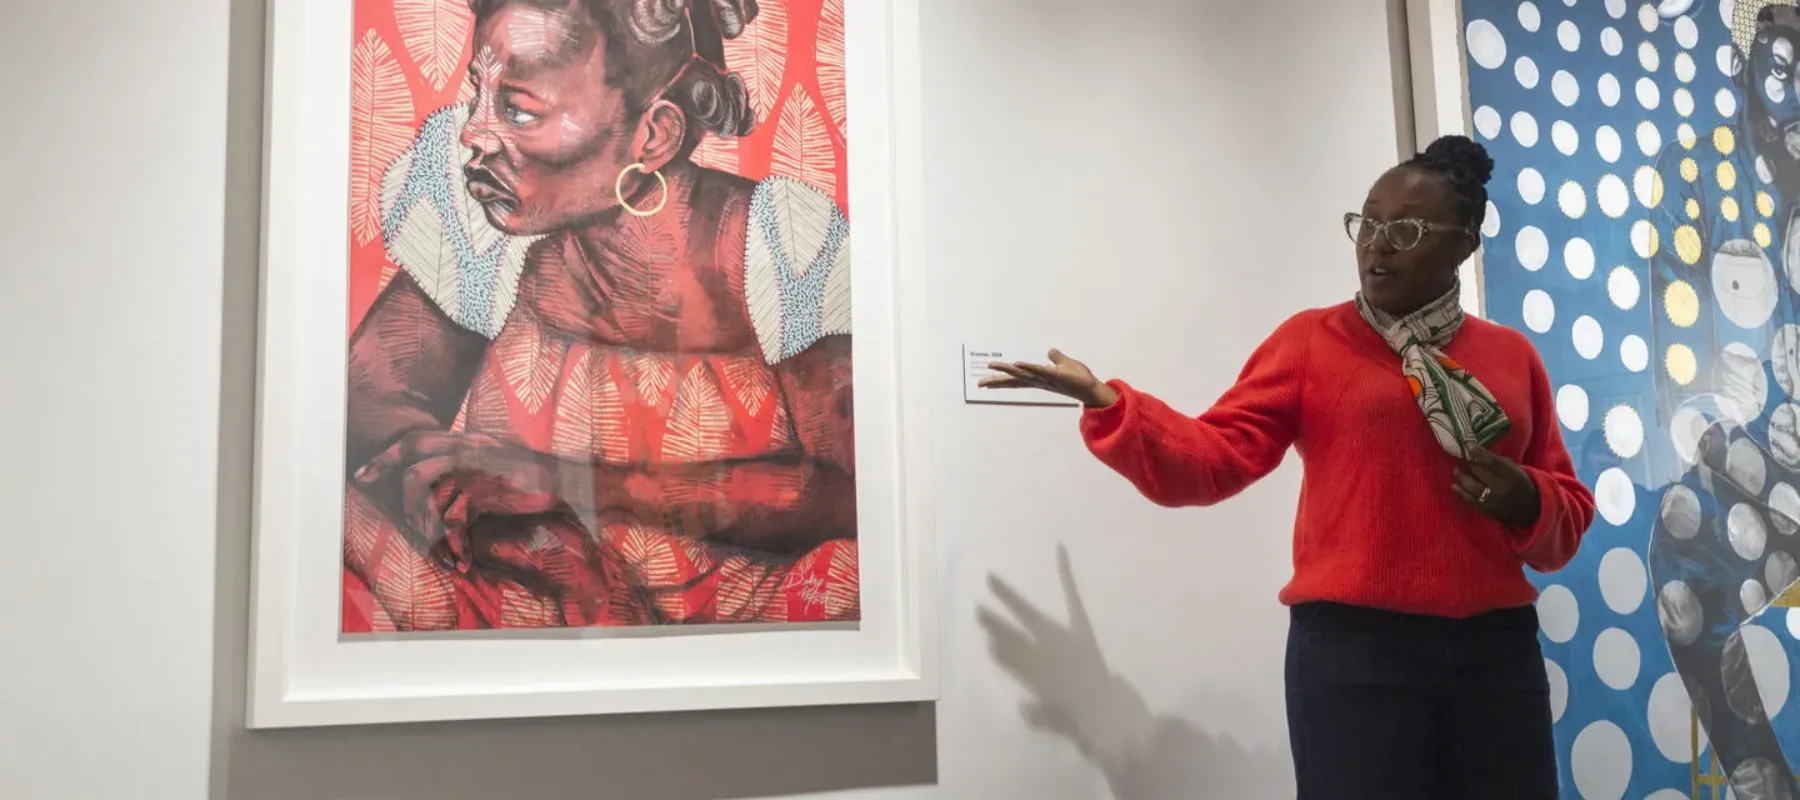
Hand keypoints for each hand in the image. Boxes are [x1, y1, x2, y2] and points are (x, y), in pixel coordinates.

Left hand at [353, 431, 562, 562]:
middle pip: (413, 449)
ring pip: (423, 482)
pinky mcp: (484, 488)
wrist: (565, 482)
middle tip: (366, 483)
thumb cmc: (532, 478)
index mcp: (468, 440)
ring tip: (428, 538)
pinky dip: (453, 541)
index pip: (419, 438)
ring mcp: (474, 466)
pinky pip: (453, 516)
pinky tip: (461, 558)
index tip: (368, 470)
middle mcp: (467, 447)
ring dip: (418, 514)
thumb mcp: (495, 461)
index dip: (389, 453)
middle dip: (385, 467)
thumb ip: (468, 465)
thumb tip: (440, 490)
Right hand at [980, 349, 1119, 407]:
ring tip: (994, 366)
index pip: (1017, 379)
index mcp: (1038, 378)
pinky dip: (1030, 368)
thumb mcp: (1065, 364)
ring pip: (1024, 374)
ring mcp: (1047, 379)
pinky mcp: (1057, 377)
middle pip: (1015, 381)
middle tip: (980, 384)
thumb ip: (1056, 358)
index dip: (1001, 380)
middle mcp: (1039, 381)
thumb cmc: (1079, 379)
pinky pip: (1041, 371)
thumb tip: (1050, 351)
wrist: (1093, 388)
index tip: (985, 383)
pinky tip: (1019, 364)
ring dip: (1009, 370)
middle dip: (997, 382)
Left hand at [1451, 447, 1540, 527]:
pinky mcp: (1487, 510)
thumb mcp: (1513, 469)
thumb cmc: (1518, 482)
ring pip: (1473, 488)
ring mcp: (1494, 500)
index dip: (1480, 452)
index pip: (1494, 462)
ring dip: (1461, 479)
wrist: (1529, 508)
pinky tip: (1455, 486)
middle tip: (1458, 460)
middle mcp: (1503, 487)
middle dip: (1468, 465)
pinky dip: (1461, 492)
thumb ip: (1497, 462)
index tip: (1468, 445)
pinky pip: (1471, 500)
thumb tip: (1476, 452)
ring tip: (1456, 472)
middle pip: (1481, 473)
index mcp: (1511, 475)